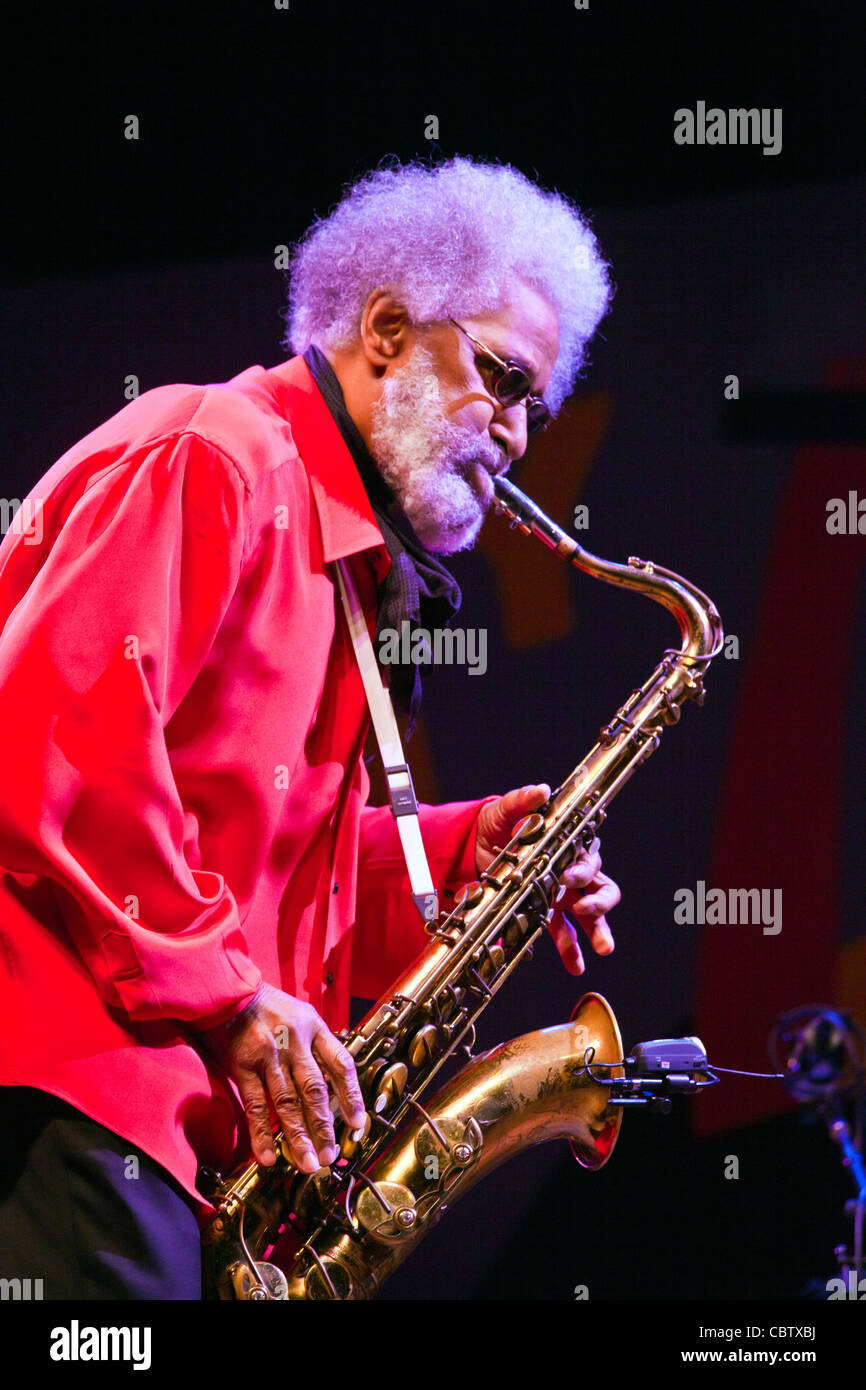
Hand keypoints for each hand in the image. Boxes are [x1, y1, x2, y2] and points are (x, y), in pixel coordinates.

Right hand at [195, 983, 365, 1170]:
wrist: (226, 989)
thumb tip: (332, 1083)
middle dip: (325, 1128)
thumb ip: (314, 1044)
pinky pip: (255, 1105)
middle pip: (315, 1091)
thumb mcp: (299, 1013)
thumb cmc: (264, 1005)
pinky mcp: (243, 1065)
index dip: (352, 1096)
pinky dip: (262, 1133)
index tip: (359, 1124)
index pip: (341, 1065)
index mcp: (313, 1027)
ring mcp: (269, 1054)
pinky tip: (269, 1156)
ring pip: (288, 1103)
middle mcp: (295, 1041)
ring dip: (299, 1138)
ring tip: (309, 1164)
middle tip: (331, 1156)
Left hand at [475, 783, 620, 975]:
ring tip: (603, 948)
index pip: (588, 857)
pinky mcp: (544, 910)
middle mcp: (570, 871)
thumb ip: (521, 801)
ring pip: (590, 914)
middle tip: (584, 908)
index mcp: (567, 845)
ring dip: (598, 931)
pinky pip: (564, 933)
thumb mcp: (503, 810)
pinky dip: (570, 950)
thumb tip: (540, 790)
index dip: (582, 869)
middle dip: (599, 902)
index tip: (567, 877)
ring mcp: (560, 893)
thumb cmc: (496, 824)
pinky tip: (576, 965)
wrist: (472, 846)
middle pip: (600, 887)